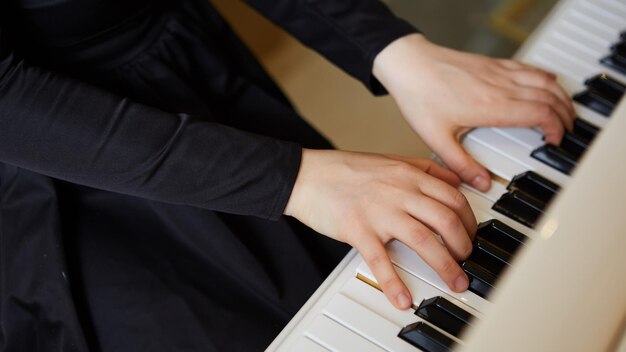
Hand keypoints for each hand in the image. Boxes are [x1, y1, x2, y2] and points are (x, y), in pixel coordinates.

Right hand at [284, 149, 476, 309]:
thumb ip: (422, 168)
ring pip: (424, 241)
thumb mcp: (389, 160)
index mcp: (408, 175)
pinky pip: (381, 261)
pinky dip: (394, 283)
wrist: (307, 175)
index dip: (469, 220)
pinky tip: (402, 298)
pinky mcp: (358, 230)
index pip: (453, 197)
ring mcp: (380, 212)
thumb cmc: (344, 170)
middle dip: (464, 245)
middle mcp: (399, 192)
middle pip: (446, 220)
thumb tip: (453, 180)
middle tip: (467, 260)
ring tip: (454, 282)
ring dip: (446, 266)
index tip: (471, 234)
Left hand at [373, 34, 575, 190]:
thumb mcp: (437, 138)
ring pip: (543, 81)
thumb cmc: (420, 97)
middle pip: (548, 98)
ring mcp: (498, 72)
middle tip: (565, 131)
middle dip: (564, 115)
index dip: (555, 128)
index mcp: (492, 107)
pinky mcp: (492, 64)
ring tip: (565, 111)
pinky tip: (548, 82)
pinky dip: (545, 77)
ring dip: (559, 96)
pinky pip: (528, 68)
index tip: (553, 141)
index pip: (540, 114)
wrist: (409, 64)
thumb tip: (480, 183)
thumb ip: (461, 163)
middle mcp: (501, 87)